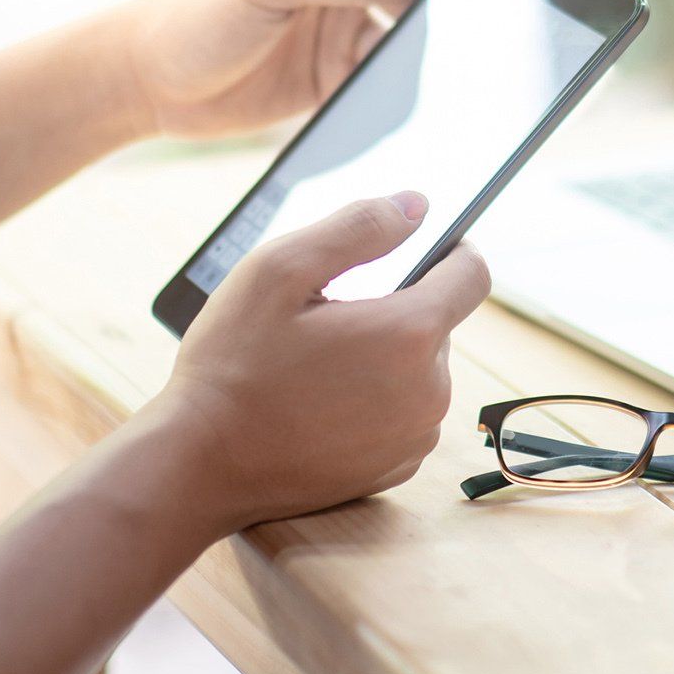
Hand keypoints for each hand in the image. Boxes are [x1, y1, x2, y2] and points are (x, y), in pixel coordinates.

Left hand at [121, 0, 532, 137]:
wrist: (144, 81)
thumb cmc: (192, 13)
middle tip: (502, 16)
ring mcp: (339, 25)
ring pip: (408, 36)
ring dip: (427, 54)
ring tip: (449, 76)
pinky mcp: (331, 77)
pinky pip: (383, 81)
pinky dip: (399, 92)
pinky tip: (407, 106)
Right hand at [153, 193, 491, 527]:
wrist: (201, 466)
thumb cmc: (233, 365)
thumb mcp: (278, 271)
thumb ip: (356, 228)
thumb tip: (416, 206)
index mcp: (410, 334)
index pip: (472, 274)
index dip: (452, 250)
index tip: (423, 246)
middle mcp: (429, 390)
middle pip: (437, 324)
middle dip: (395, 309)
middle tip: (328, 317)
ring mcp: (414, 436)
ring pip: (420, 372)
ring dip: (384, 358)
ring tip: (317, 364)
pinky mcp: (395, 468)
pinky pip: (404, 416)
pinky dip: (375, 402)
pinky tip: (320, 404)